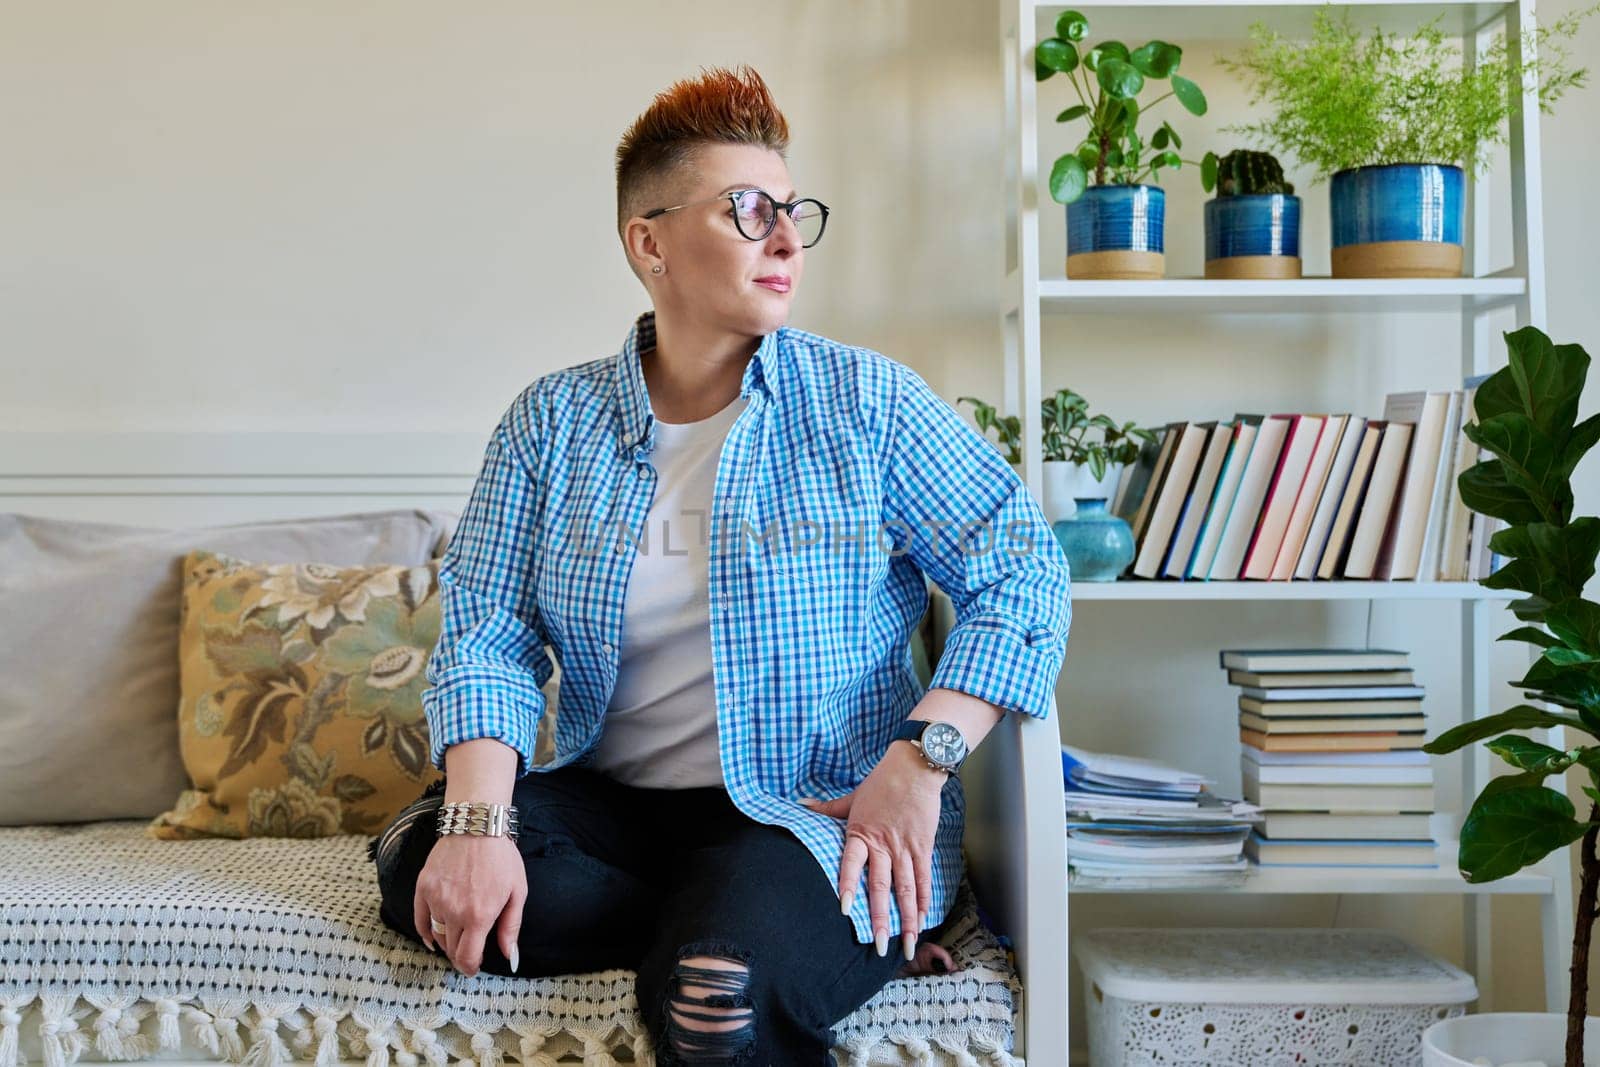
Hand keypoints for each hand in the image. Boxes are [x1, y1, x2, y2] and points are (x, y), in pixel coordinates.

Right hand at [413, 834, 525, 975]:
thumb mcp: (518, 891)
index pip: (467, 958)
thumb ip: (511, 927)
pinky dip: (425, 933)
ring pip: (436, 936)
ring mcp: (436, 900)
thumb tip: (510, 957)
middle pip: (452, 949)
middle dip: (461, 956)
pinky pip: (420, 920)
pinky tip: (432, 937)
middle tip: (470, 952)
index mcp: (479, 916)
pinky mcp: (423, 888)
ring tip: (458, 938)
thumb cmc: (501, 857)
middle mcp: (454, 912)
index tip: (474, 968)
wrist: (477, 825)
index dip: (471, 968)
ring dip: (447, 943)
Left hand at [799, 742, 945, 960]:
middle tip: (881, 946)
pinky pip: (924, 878)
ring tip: (908, 944)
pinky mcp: (924, 847)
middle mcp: (884, 845)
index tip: (845, 909)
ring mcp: (905, 848)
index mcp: (861, 834)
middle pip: (882, 886)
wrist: (915, 767)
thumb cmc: (881, 782)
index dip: (849, 885)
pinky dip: (924, 900)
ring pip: (906, 889)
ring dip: (907, 919)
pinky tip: (923, 920)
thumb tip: (800, 805)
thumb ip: (827, 809)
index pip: (852, 864)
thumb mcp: (851, 797)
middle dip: (881, 918)